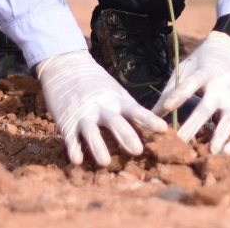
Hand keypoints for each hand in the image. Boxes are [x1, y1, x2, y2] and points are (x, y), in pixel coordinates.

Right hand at [34, 50, 167, 165]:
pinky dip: (74, 149)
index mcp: (117, 101)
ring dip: (98, 147)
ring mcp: (84, 115)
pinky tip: (77, 161)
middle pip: (115, 123)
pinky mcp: (67, 122)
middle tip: (138, 151)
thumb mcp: (115, 91)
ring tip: (105, 162)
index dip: (149, 121)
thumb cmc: (96, 84)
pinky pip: (70, 138)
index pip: (136, 111)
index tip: (163, 129)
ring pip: (91, 132)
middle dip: (126, 136)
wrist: (66, 66)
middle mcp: (102, 108)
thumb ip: (129, 109)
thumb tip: (153, 126)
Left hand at [153, 32, 229, 151]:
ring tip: (212, 151)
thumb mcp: (187, 67)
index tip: (166, 106)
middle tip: (180, 141)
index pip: (190, 84)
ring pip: (227, 119)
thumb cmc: (203, 62)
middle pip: (206, 108)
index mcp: (204, 73)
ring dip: (220, 136)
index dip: (178, 95)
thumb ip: (171, 88)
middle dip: (194, 125)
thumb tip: (152, 113)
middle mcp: (220, 87)